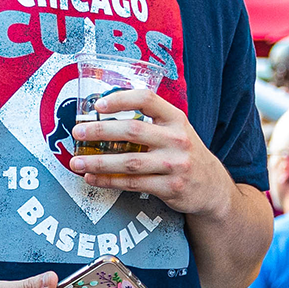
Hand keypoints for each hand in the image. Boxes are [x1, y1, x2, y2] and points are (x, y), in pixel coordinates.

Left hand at [68, 89, 233, 215]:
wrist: (212, 187)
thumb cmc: (185, 154)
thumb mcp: (177, 130)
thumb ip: (150, 122)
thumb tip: (105, 116)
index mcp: (176, 118)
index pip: (147, 99)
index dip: (121, 99)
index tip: (98, 105)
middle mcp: (177, 139)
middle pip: (132, 131)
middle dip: (100, 131)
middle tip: (77, 132)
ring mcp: (175, 165)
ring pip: (129, 162)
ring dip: (99, 162)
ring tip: (76, 162)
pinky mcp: (171, 188)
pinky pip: (134, 184)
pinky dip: (109, 181)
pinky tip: (93, 178)